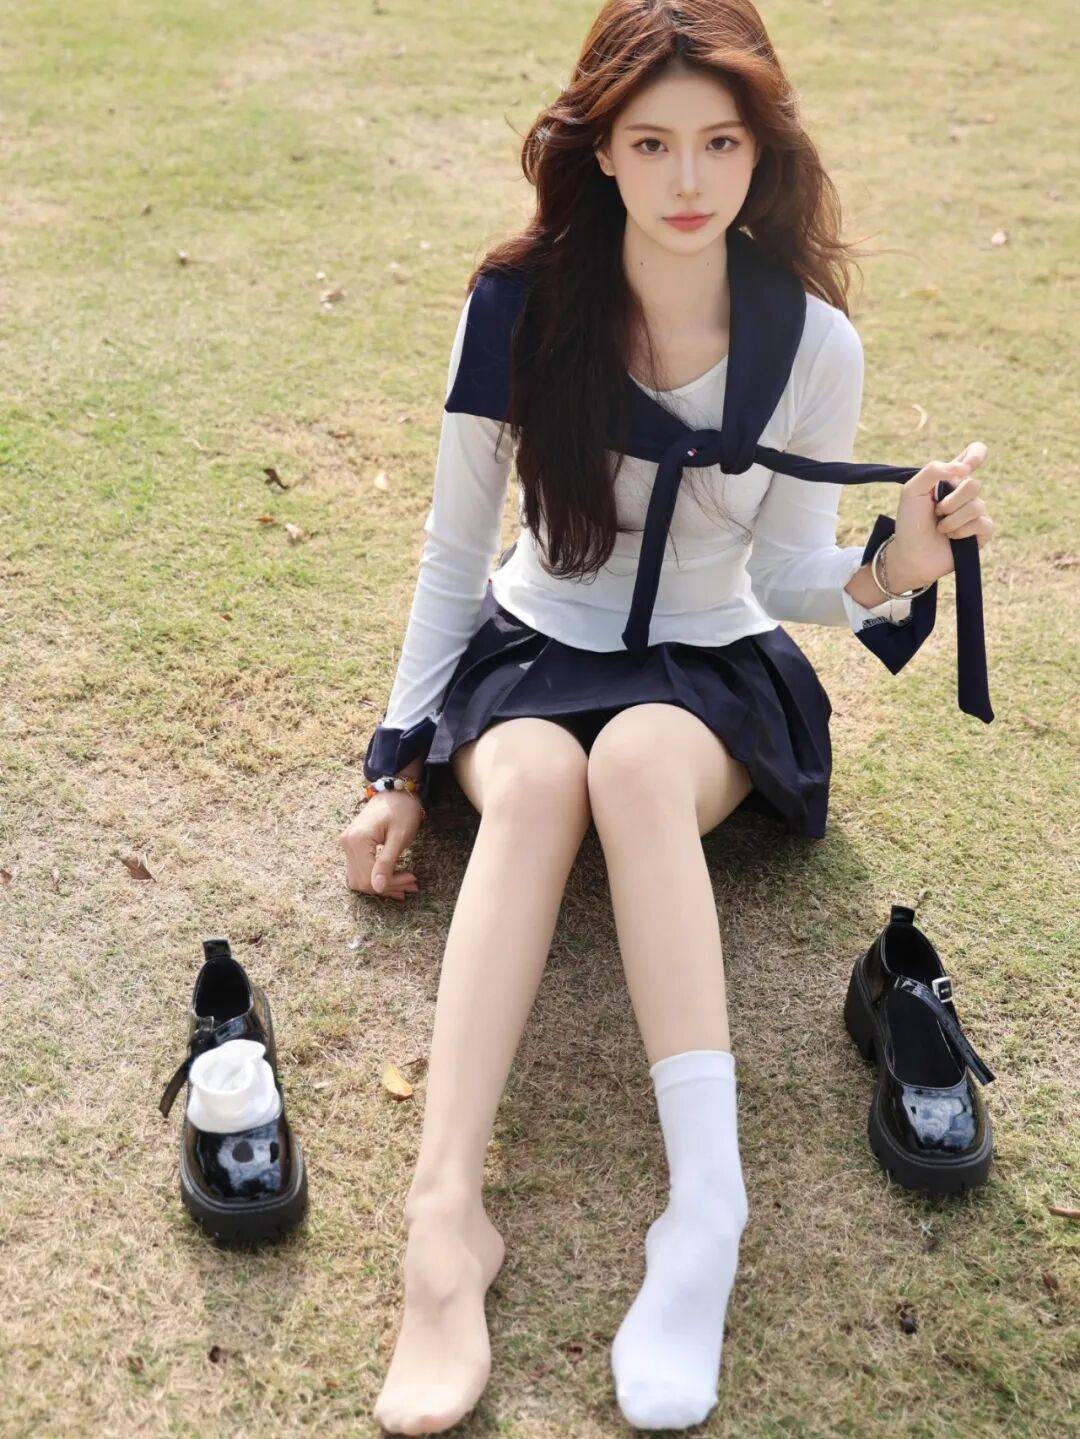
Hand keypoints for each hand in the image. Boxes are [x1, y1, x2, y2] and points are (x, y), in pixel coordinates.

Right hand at [339, 792, 422, 899]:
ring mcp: (347, 844)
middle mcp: (347, 843)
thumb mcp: (399, 837)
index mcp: (357, 840)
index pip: (369, 877)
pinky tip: (392, 878)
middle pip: (362, 881)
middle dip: (388, 886)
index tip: (412, 880)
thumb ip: (387, 862)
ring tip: (405, 884)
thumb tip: (378, 888)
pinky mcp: (352, 845)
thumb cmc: (402, 810)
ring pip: (359, 878)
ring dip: (381, 885)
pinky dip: (375, 877)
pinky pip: (360, 869)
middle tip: (411, 884)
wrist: (396, 792)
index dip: (391, 883)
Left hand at [890, 441, 994, 589]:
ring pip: (977, 506)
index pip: (974, 453)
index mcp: (951, 478)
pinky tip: (952, 537)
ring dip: (952, 519)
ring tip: (940, 528)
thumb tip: (964, 469)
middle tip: (936, 511)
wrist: (910, 555)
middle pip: (974, 485)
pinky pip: (983, 524)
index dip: (976, 455)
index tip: (965, 468)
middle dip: (951, 501)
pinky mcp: (982, 532)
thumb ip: (933, 470)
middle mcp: (966, 493)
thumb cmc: (910, 522)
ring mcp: (976, 513)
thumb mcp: (912, 490)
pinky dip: (962, 531)